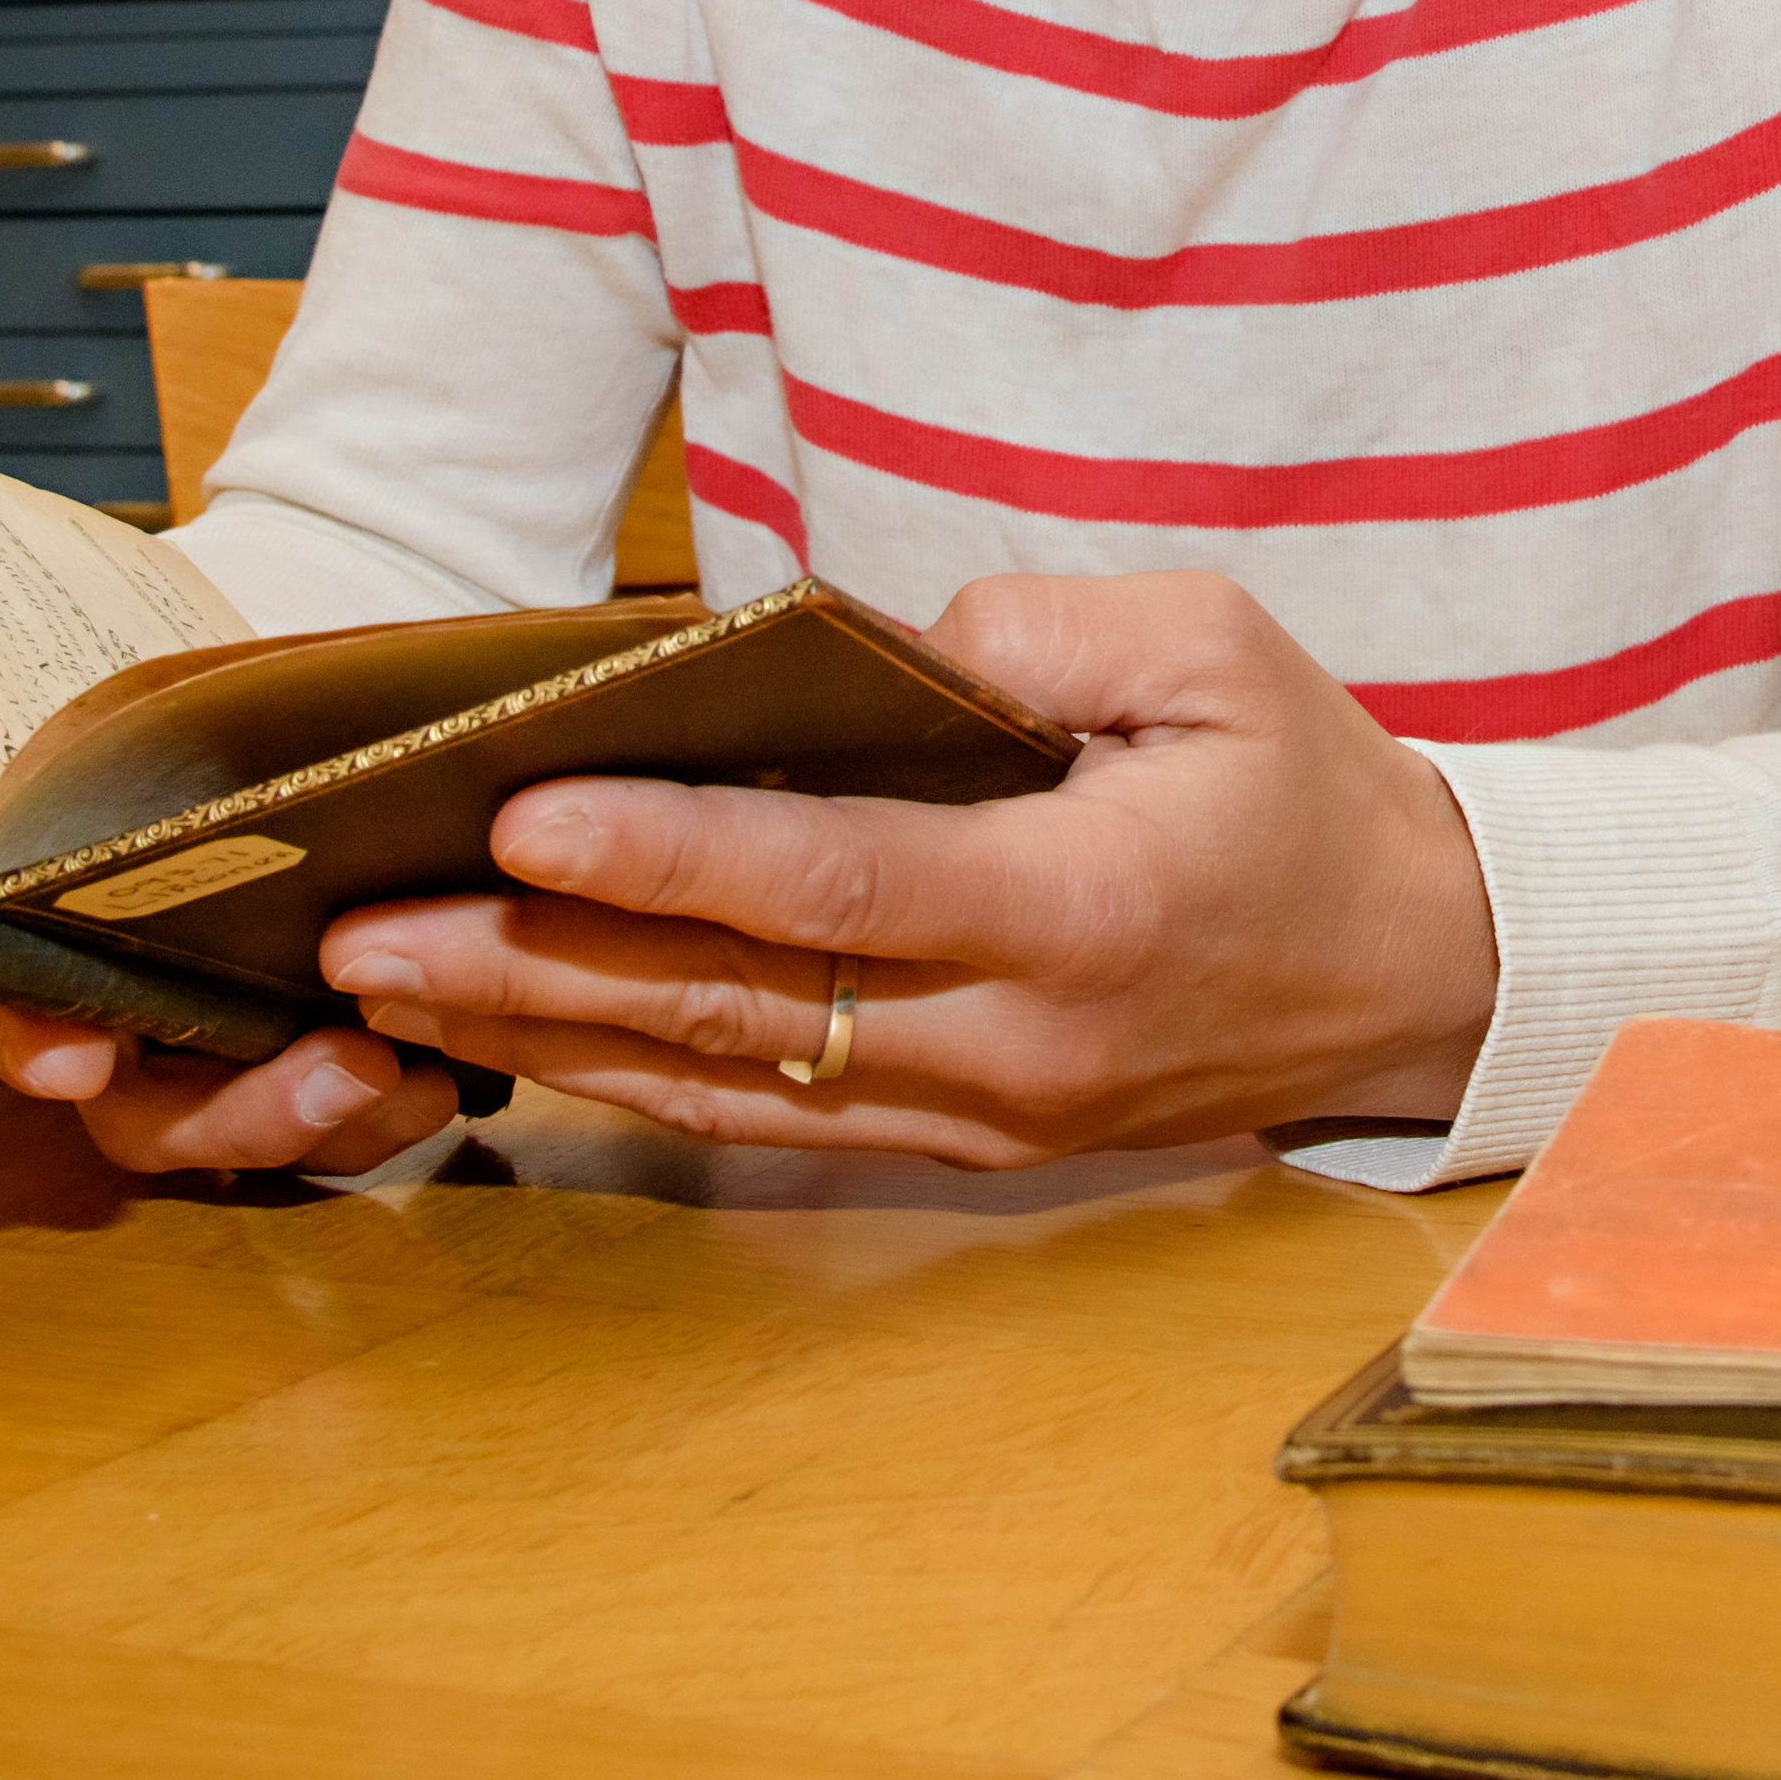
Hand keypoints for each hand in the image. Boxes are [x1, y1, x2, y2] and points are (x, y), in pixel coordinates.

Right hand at [0, 324, 448, 1174]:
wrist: (229, 668)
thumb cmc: (65, 614)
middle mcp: (19, 951)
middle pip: (17, 1042)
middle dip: (55, 1058)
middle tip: (101, 1060)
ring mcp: (137, 1004)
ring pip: (158, 1110)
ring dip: (240, 1117)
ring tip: (349, 1072)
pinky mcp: (246, 1027)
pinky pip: (280, 1110)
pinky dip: (349, 1118)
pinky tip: (425, 1080)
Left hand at [323, 571, 1500, 1166]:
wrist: (1420, 972)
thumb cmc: (1312, 785)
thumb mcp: (1215, 648)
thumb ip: (1041, 634)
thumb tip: (873, 644)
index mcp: (1081, 909)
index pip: (837, 888)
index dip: (672, 856)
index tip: (525, 817)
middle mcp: (1016, 1043)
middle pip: (739, 1013)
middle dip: (536, 968)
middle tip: (360, 928)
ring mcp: (987, 1115)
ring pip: (729, 1089)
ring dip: (546, 1040)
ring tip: (384, 989)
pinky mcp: (971, 1145)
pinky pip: (774, 1120)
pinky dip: (633, 1081)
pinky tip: (516, 1041)